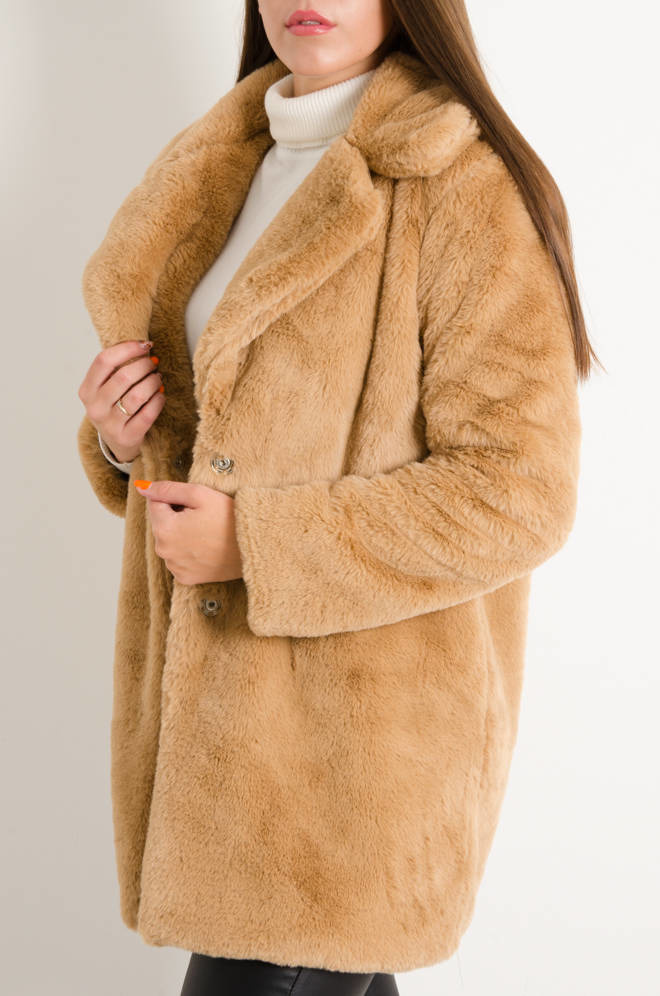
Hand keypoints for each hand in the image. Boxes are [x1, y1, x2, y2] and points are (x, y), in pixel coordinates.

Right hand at [78, 339, 164, 462]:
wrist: (116, 442)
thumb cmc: (113, 407)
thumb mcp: (105, 388)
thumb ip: (117, 368)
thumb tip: (144, 347)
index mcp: (87, 390)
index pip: (104, 361)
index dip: (127, 349)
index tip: (144, 345)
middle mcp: (95, 407)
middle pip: (123, 376)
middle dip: (144, 365)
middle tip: (153, 364)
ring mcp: (110, 424)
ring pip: (138, 395)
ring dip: (153, 382)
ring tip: (157, 378)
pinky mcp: (128, 436)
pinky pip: (148, 414)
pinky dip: (158, 400)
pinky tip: (160, 395)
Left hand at [134, 479, 242, 583]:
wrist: (254, 547)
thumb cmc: (230, 518)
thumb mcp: (200, 494)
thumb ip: (167, 489)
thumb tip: (142, 488)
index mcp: (163, 528)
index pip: (155, 503)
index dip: (176, 499)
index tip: (194, 504)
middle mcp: (164, 551)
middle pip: (162, 524)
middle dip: (177, 517)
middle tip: (204, 518)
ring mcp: (174, 567)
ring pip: (170, 542)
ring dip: (182, 535)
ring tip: (207, 533)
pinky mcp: (186, 578)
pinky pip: (179, 559)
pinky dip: (188, 552)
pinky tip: (206, 548)